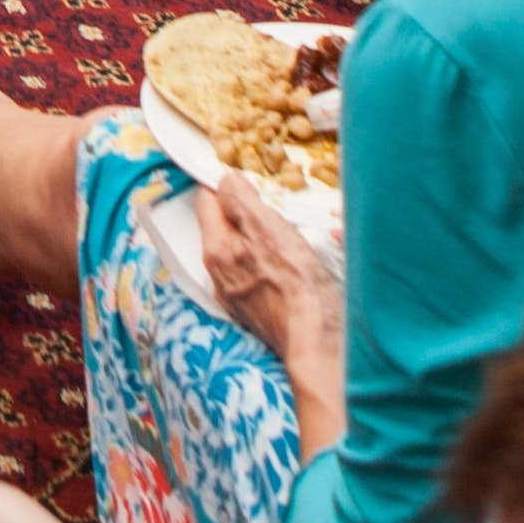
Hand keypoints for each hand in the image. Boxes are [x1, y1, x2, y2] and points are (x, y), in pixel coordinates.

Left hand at [195, 180, 349, 450]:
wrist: (317, 343)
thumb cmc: (297, 285)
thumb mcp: (269, 229)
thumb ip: (241, 201)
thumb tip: (224, 180)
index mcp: (216, 249)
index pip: (206, 201)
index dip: (224, 185)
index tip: (248, 179)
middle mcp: (218, 274)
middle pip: (223, 227)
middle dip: (244, 212)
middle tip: (274, 207)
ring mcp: (235, 296)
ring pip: (240, 250)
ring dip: (259, 237)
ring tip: (287, 235)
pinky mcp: (255, 311)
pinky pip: (254, 273)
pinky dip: (268, 261)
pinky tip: (291, 264)